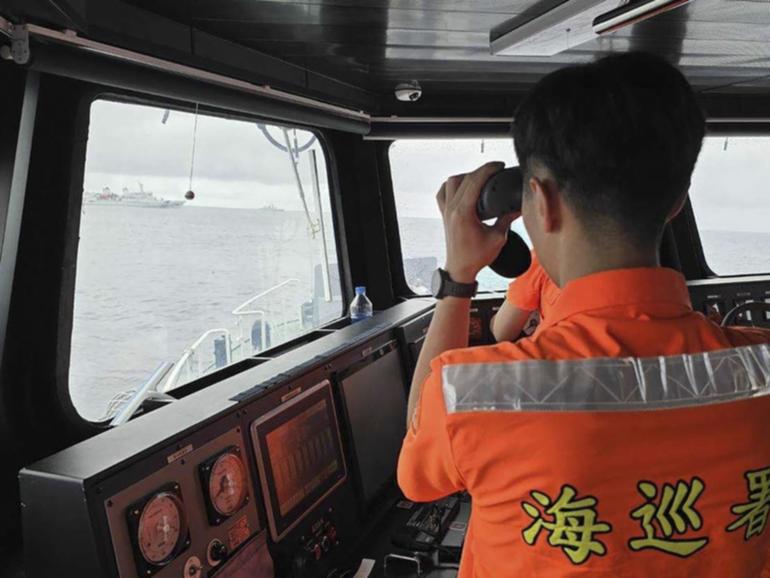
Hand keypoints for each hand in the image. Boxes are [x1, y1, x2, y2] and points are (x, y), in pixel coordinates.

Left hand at [436, 162, 517, 282]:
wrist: (460, 268)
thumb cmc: (476, 257)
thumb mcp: (497, 238)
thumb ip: (507, 219)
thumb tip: (519, 207)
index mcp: (463, 213)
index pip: (474, 181)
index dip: (488, 169)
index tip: (499, 165)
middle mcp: (452, 209)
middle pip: (464, 178)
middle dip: (481, 170)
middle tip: (495, 170)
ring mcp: (446, 210)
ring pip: (451, 182)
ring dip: (466, 176)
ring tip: (480, 178)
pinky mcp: (444, 214)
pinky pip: (443, 192)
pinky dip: (452, 185)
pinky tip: (463, 187)